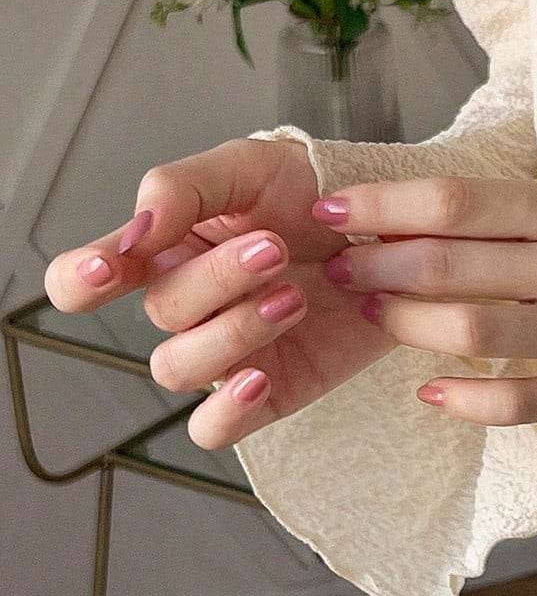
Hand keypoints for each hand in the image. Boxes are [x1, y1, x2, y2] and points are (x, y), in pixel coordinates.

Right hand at [44, 137, 393, 447]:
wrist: (396, 226)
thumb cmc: (315, 190)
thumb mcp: (248, 166)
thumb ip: (181, 188)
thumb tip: (137, 231)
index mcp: (165, 250)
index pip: (84, 279)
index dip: (83, 279)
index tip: (114, 267)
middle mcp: (188, 306)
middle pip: (160, 313)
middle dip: (215, 279)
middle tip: (274, 248)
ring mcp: (224, 352)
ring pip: (181, 368)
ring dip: (232, 332)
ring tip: (292, 297)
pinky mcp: (268, 390)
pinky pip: (215, 429)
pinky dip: (226, 411)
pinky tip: (257, 378)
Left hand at [313, 173, 536, 423]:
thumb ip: (504, 215)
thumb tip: (400, 215)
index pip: (454, 201)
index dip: (383, 206)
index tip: (331, 210)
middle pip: (452, 263)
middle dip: (379, 267)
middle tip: (341, 270)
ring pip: (473, 330)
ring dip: (408, 325)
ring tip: (374, 317)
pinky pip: (516, 401)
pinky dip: (465, 399)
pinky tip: (430, 392)